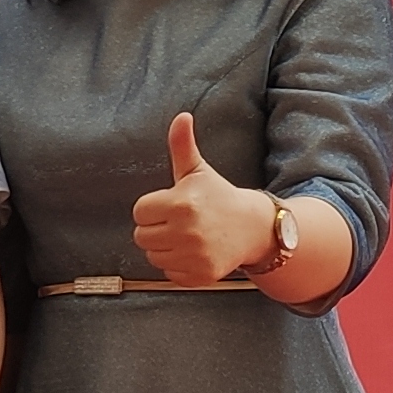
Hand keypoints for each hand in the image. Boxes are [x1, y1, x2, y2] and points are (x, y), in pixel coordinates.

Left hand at [129, 112, 275, 287]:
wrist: (252, 227)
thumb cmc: (219, 197)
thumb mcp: (198, 171)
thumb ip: (182, 146)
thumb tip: (181, 117)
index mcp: (181, 203)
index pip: (139, 212)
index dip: (153, 208)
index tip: (172, 205)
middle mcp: (187, 231)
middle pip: (141, 236)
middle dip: (157, 228)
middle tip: (179, 222)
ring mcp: (194, 255)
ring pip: (153, 256)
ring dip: (165, 248)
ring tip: (188, 236)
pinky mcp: (201, 275)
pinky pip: (169, 274)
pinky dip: (179, 266)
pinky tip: (195, 253)